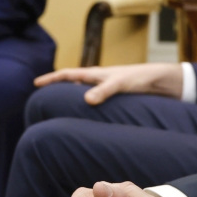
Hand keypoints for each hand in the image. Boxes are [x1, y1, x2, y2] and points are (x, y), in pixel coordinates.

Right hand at [34, 64, 183, 105]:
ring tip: (58, 114)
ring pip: (81, 95)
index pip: (68, 74)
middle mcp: (98, 81)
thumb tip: (86, 100)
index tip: (36, 84)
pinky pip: (94, 105)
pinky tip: (84, 122)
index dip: (51, 79)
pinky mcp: (114, 99)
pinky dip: (86, 111)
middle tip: (42, 102)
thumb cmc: (141, 78)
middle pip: (72, 85)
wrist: (161, 81)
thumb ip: (104, 90)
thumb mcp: (121, 83)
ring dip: (70, 102)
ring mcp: (105, 90)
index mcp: (96, 74)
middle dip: (57, 91)